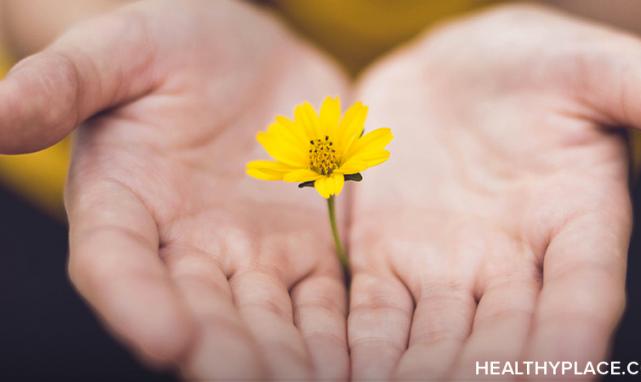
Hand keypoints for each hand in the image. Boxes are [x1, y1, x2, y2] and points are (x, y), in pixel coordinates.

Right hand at [0, 0, 348, 378]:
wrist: (241, 53)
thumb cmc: (165, 45)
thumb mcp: (116, 50)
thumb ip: (64, 82)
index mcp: (123, 206)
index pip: (116, 265)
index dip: (134, 302)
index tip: (163, 336)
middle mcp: (184, 247)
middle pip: (199, 311)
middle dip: (223, 352)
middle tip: (250, 381)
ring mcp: (250, 254)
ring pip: (266, 320)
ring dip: (285, 359)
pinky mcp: (305, 249)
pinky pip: (322, 300)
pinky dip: (335, 334)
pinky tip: (356, 361)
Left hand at [347, 4, 640, 379]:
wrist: (453, 69)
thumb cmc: (536, 64)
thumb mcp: (596, 69)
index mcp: (577, 226)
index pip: (582, 296)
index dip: (571, 337)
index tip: (564, 374)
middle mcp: (513, 265)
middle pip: (504, 338)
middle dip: (486, 375)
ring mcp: (445, 268)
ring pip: (436, 341)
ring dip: (419, 374)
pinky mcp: (386, 259)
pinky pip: (375, 314)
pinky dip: (365, 349)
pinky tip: (349, 374)